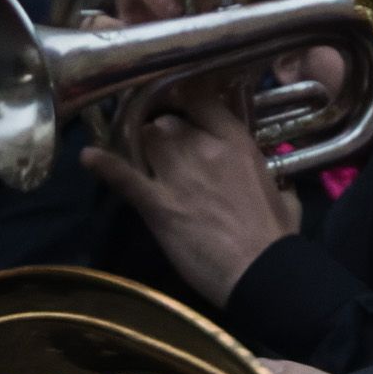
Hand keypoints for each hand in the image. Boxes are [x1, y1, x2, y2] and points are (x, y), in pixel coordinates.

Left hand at [84, 92, 295, 305]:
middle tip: (162, 149)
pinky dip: (104, 165)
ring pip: (146, 140)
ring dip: (142, 147)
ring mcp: (179, 174)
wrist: (263, 271)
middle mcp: (205, 148)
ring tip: (140, 158)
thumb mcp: (285, 197)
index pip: (201, 102)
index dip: (186, 103)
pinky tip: (87, 157)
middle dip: (163, 133)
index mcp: (238, 143)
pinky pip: (125, 176)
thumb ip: (276, 182)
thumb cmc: (277, 238)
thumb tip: (279, 188)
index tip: (180, 109)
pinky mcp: (158, 204)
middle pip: (167, 122)